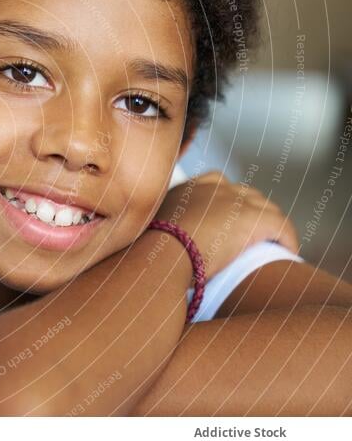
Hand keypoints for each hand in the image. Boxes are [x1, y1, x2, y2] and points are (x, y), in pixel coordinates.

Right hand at [155, 170, 298, 279]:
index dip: (228, 204)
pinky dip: (287, 239)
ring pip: (267, 209)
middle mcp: (215, 187)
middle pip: (246, 195)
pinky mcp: (256, 218)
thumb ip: (166, 228)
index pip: (218, 185)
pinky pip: (282, 227)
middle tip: (254, 237)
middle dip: (252, 213)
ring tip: (271, 245)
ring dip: (270, 227)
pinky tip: (289, 252)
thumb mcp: (153, 230)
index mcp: (188, 188)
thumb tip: (165, 245)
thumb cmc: (152, 252)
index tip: (229, 222)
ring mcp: (237, 200)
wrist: (161, 255)